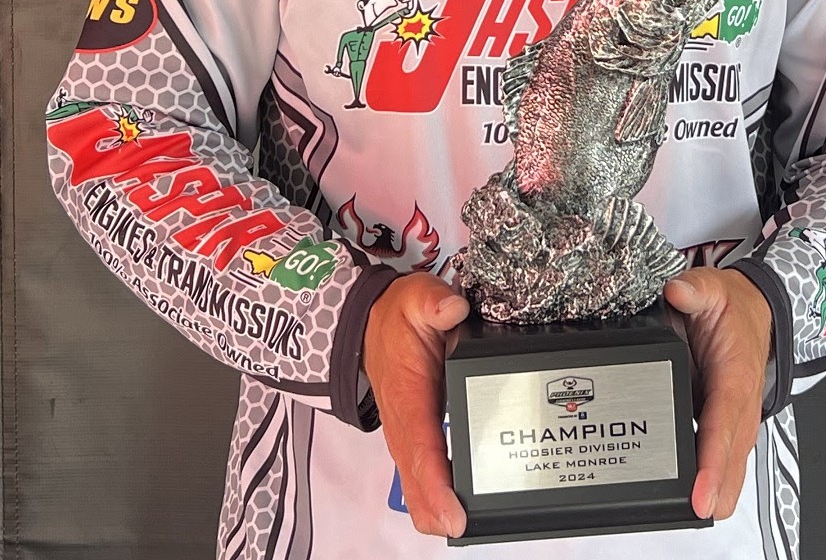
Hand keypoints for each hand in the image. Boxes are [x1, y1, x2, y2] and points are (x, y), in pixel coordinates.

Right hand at [362, 272, 469, 536]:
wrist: (367, 323)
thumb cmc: (397, 314)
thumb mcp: (416, 297)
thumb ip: (434, 302)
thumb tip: (453, 308)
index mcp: (407, 390)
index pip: (421, 438)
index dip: (435, 476)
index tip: (452, 507)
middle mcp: (402, 419)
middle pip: (414, 471)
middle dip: (433, 504)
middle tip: (459, 527)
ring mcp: (402, 430)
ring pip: (412, 477)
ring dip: (429, 505)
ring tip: (455, 527)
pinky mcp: (407, 434)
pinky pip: (415, 470)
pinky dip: (427, 495)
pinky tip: (446, 513)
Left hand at [664, 267, 772, 520]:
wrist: (758, 310)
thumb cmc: (734, 307)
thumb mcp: (712, 288)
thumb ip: (694, 290)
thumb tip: (677, 292)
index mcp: (736, 376)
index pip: (722, 423)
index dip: (712, 461)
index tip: (701, 492)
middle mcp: (741, 404)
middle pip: (730, 455)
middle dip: (717, 488)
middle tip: (697, 514)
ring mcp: (738, 418)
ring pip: (731, 462)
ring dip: (719, 489)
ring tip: (697, 516)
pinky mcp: (730, 423)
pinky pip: (725, 456)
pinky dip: (716, 478)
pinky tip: (699, 499)